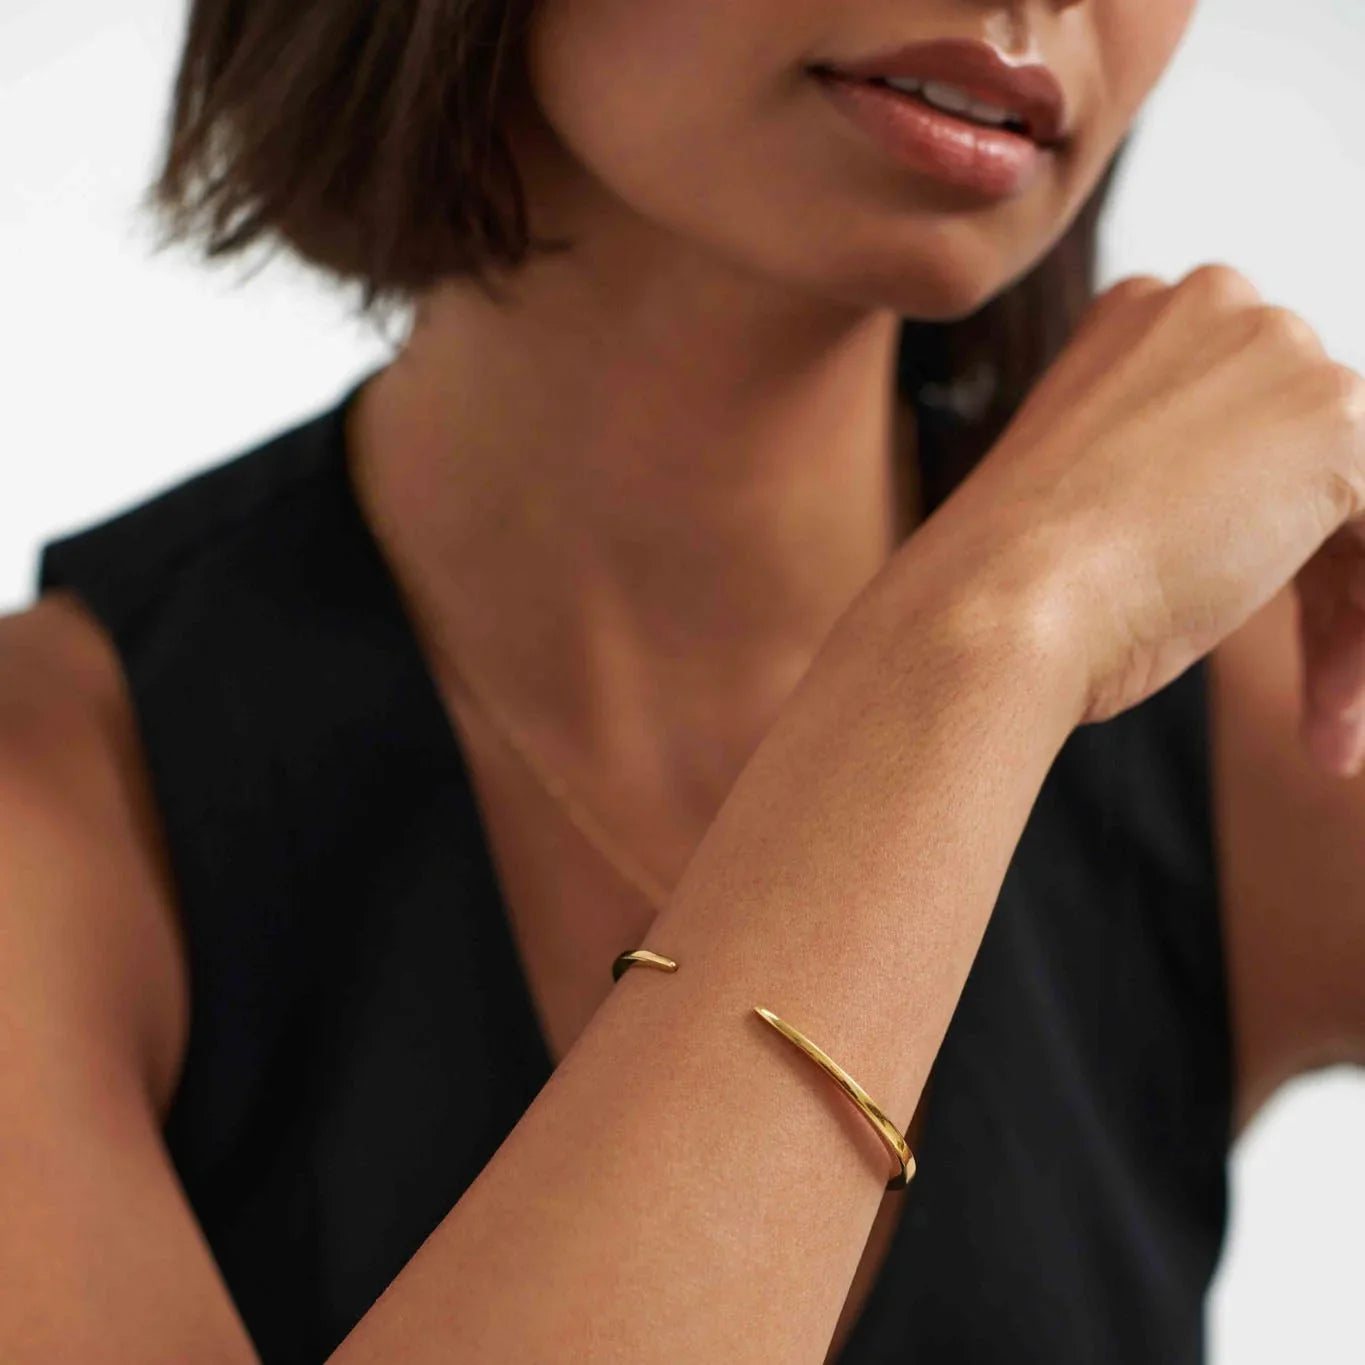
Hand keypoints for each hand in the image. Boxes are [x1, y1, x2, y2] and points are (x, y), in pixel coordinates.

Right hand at [939, 264, 1364, 771]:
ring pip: (1358, 505)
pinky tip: (1331, 715)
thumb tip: (1248, 523)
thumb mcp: (1090, 505)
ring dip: (1347, 623)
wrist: (995, 606)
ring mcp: (1280, 353)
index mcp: (1142, 323)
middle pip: (1312, 463)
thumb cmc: (1012, 584)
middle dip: (1321, 585)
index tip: (1240, 623)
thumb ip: (1171, 479)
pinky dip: (1362, 630)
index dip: (1260, 540)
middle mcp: (1215, 309)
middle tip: (1317, 694)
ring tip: (1327, 727)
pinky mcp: (1338, 421)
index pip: (1246, 432)